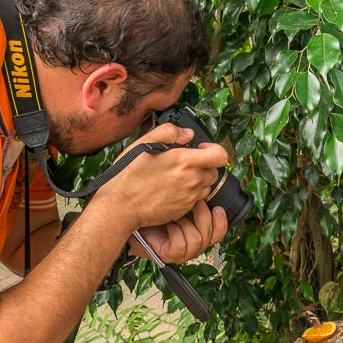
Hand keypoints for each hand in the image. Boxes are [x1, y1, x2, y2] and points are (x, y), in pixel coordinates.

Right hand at [96, 123, 229, 229]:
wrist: (122, 206)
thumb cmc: (129, 175)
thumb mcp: (144, 143)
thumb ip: (169, 132)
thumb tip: (187, 134)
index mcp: (186, 162)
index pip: (220, 155)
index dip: (214, 149)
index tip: (201, 149)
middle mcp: (192, 180)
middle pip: (213, 172)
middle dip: (203, 165)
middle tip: (184, 163)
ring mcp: (189, 197)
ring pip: (205, 186)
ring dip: (197, 180)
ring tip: (176, 177)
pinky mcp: (184, 210)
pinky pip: (195, 200)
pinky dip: (188, 193)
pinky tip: (171, 189)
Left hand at [131, 200, 227, 264]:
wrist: (130, 214)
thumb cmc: (152, 207)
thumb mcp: (177, 199)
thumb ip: (194, 195)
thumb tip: (208, 185)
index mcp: (196, 231)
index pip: (218, 232)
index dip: (221, 222)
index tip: (218, 207)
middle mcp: (191, 244)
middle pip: (211, 237)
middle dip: (204, 218)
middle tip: (195, 203)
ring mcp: (181, 252)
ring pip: (198, 240)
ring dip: (186, 223)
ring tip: (175, 214)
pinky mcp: (170, 255)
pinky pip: (182, 244)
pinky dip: (175, 231)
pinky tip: (167, 223)